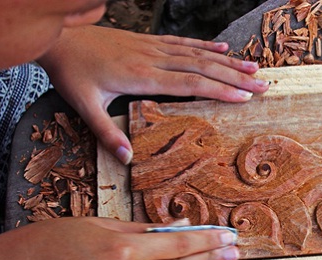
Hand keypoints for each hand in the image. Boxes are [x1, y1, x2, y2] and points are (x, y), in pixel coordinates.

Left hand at [37, 26, 269, 164]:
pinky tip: (223, 47)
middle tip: (263, 84)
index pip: (190, 83)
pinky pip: (183, 42)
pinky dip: (206, 45)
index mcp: (143, 77)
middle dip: (235, 77)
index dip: (219, 89)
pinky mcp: (149, 41)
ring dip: (228, 61)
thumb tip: (128, 159)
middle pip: (203, 67)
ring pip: (198, 53)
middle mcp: (154, 60)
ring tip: (254, 67)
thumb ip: (106, 133)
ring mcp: (153, 48)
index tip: (244, 97)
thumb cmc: (72, 73)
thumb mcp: (85, 106)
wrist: (58, 37)